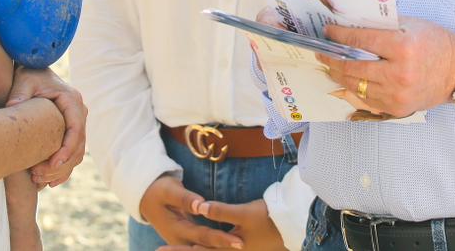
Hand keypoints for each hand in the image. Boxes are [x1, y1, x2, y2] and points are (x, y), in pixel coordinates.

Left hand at [6, 67, 86, 188]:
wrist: (34, 71)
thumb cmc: (28, 76)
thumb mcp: (23, 82)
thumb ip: (19, 95)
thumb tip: (12, 108)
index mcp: (72, 101)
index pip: (76, 130)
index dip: (66, 149)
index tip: (52, 164)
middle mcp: (79, 112)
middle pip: (79, 145)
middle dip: (61, 165)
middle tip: (38, 176)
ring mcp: (76, 122)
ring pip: (77, 153)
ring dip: (61, 170)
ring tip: (38, 179)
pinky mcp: (70, 130)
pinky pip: (73, 153)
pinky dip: (64, 169)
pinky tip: (49, 182)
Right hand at [138, 175, 243, 247]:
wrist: (145, 197)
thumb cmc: (159, 190)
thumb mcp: (169, 190)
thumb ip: (184, 198)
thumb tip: (201, 205)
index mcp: (175, 228)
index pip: (203, 236)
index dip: (221, 239)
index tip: (239, 240)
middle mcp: (178, 239)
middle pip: (205, 247)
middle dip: (224, 247)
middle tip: (243, 245)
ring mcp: (181, 241)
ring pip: (202, 249)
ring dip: (218, 248)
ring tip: (238, 246)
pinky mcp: (185, 239)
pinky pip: (200, 245)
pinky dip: (212, 246)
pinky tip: (226, 245)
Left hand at [160, 200, 285, 250]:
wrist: (294, 225)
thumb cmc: (270, 218)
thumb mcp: (245, 213)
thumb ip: (221, 211)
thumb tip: (199, 208)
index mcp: (229, 250)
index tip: (160, 249)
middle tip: (160, 250)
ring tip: (182, 248)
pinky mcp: (244, 248)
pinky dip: (208, 249)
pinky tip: (202, 245)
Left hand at [317, 18, 454, 117]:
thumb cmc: (435, 42)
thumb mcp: (409, 24)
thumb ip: (380, 25)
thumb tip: (349, 24)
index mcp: (401, 48)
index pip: (359, 41)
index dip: (338, 37)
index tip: (327, 32)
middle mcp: (398, 74)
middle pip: (352, 68)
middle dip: (332, 59)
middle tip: (322, 52)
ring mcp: (398, 95)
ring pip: (355, 87)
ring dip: (339, 76)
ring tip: (330, 66)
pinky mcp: (398, 109)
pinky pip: (367, 100)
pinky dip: (354, 90)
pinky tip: (346, 81)